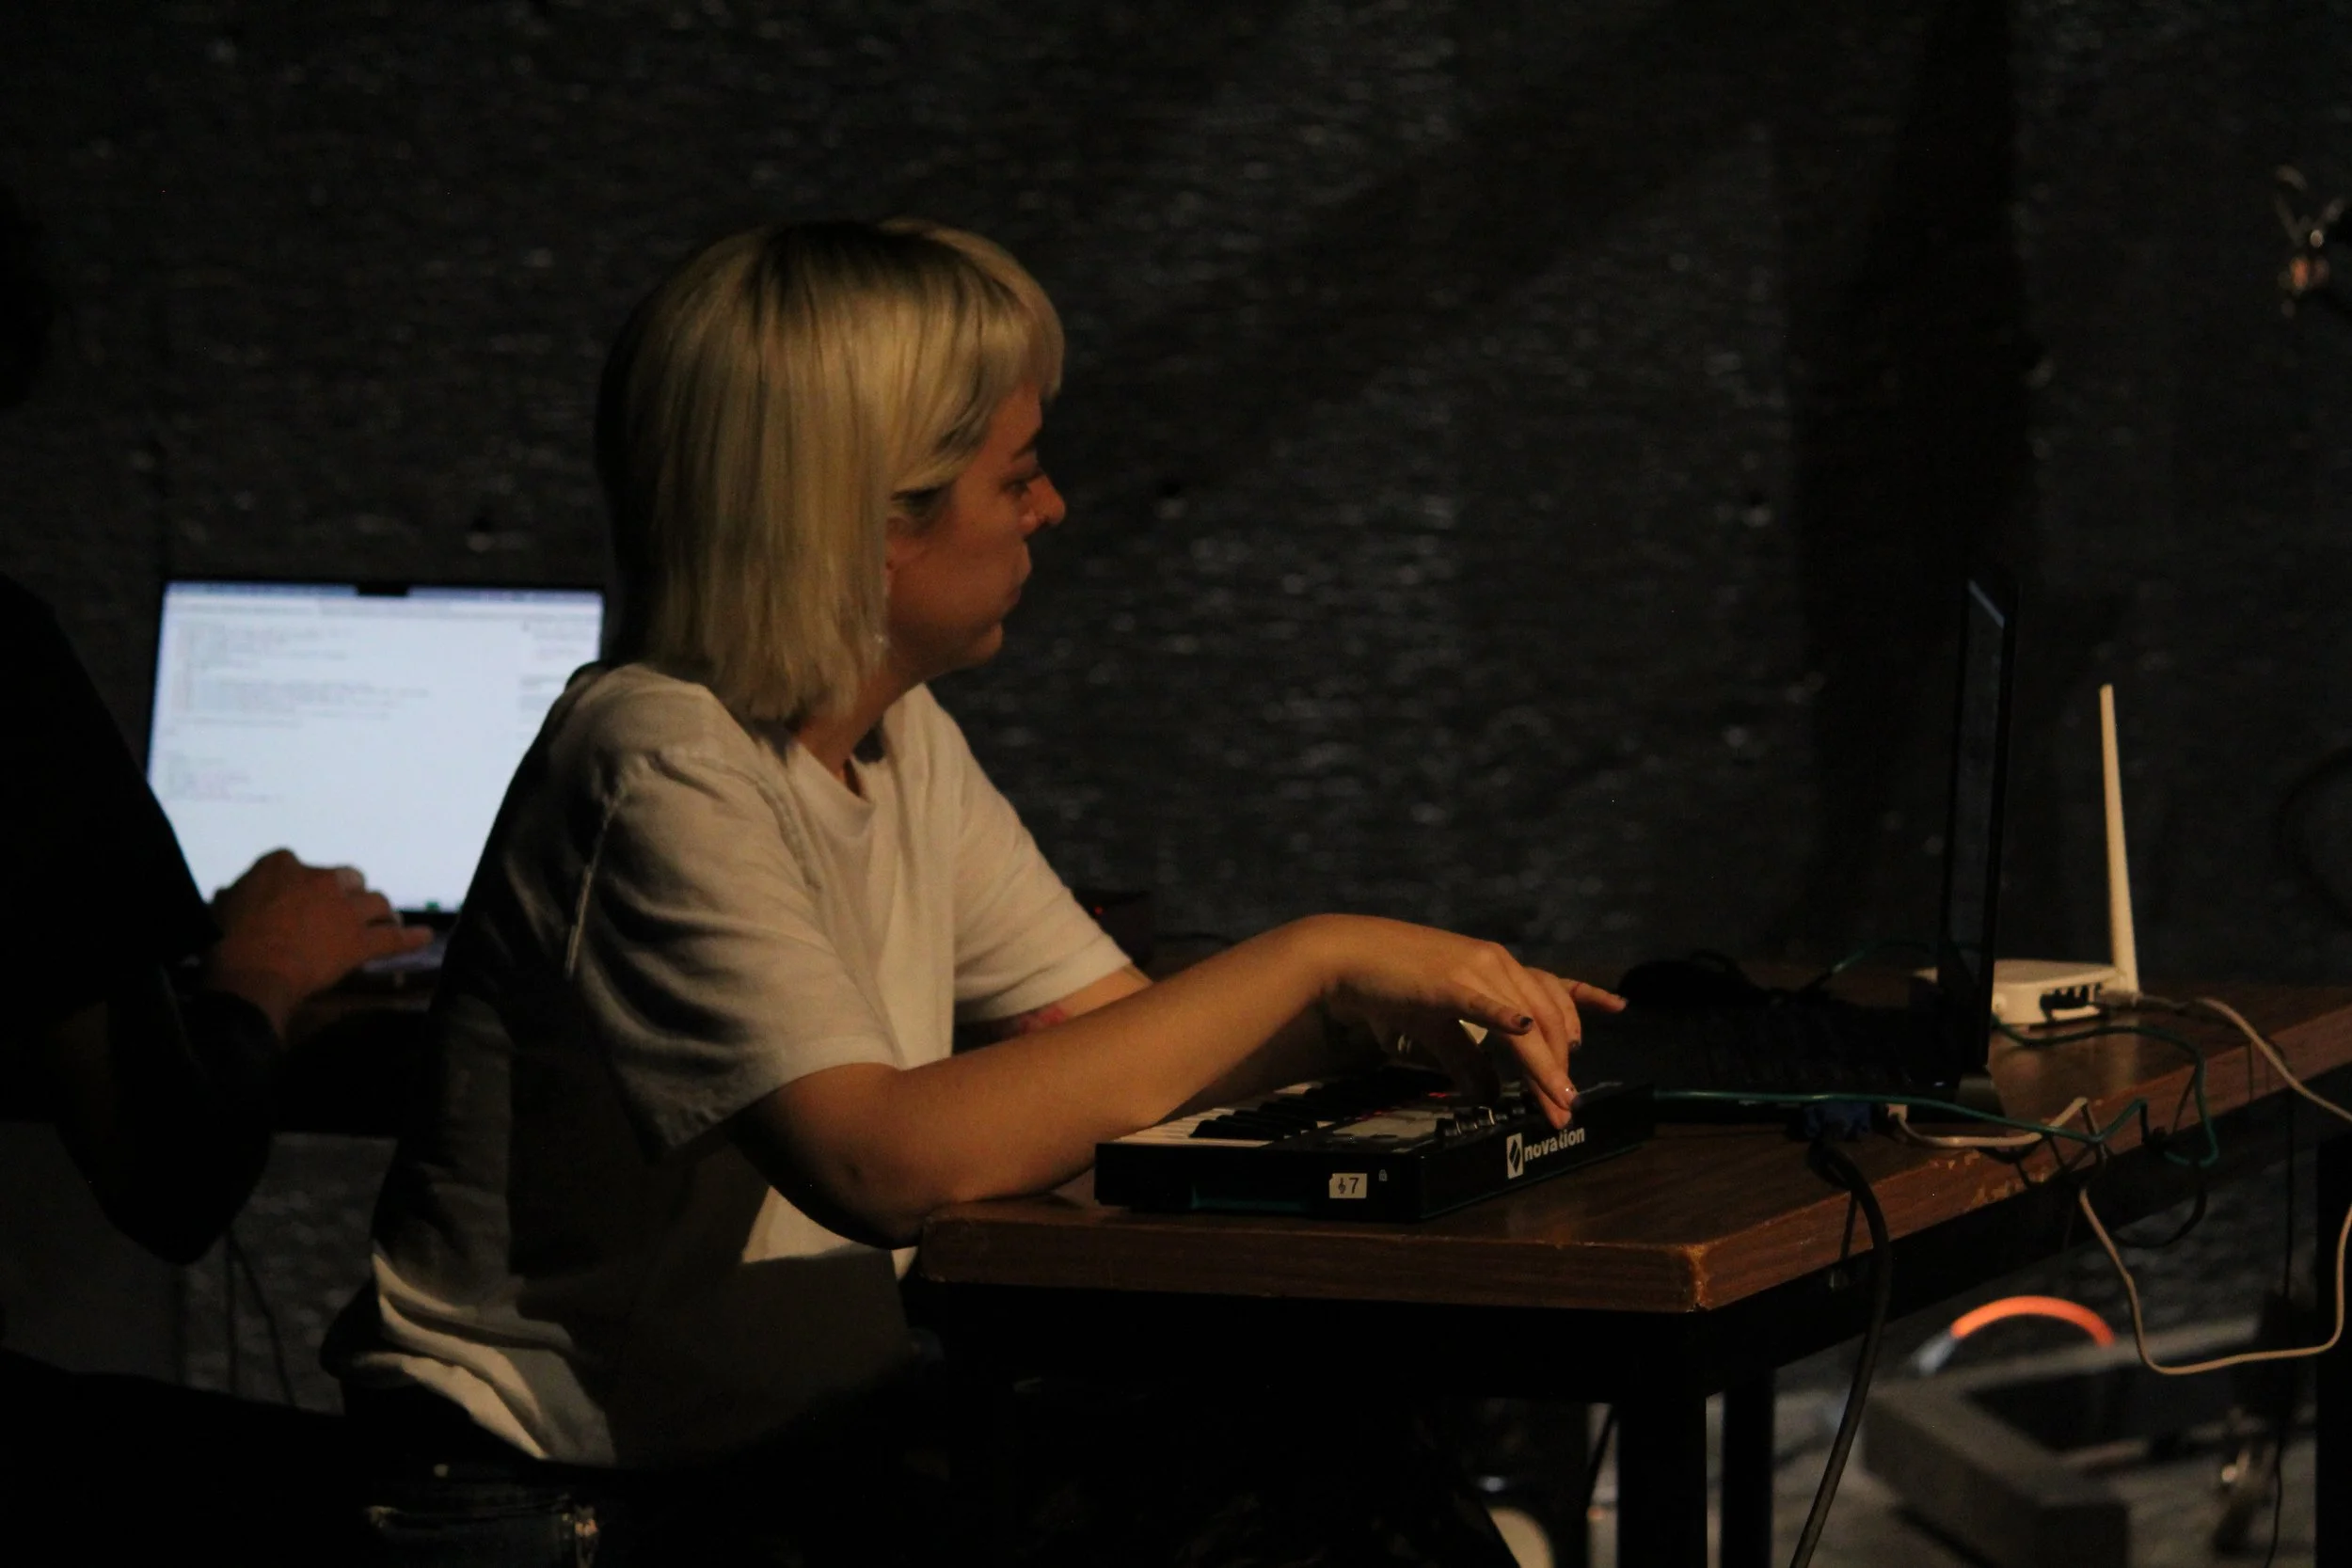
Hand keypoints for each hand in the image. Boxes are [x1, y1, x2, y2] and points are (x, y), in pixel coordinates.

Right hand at [199, 850, 431, 1033]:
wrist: (251, 970)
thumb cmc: (226, 939)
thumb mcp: (223, 905)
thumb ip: (239, 894)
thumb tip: (234, 892)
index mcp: (282, 865)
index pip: (299, 866)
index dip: (303, 886)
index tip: (299, 899)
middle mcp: (321, 879)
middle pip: (349, 879)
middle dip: (350, 893)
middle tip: (346, 910)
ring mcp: (345, 909)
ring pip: (376, 903)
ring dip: (379, 912)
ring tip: (382, 921)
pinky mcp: (360, 940)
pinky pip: (393, 939)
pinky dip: (410, 938)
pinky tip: (425, 937)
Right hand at [1307, 915, 1623, 1129]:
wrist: (1348, 958)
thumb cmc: (1391, 987)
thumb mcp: (1437, 1027)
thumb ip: (1466, 1060)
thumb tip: (1490, 1096)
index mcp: (1496, 968)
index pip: (1554, 984)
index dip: (1586, 1000)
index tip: (1620, 1006)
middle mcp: (1495, 963)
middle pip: (1547, 1017)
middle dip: (1560, 1067)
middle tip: (1567, 1106)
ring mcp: (1474, 969)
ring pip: (1526, 1019)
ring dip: (1544, 1064)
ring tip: (1556, 1098)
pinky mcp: (1447, 980)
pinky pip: (1485, 1002)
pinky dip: (1508, 1018)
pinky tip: (1525, 1032)